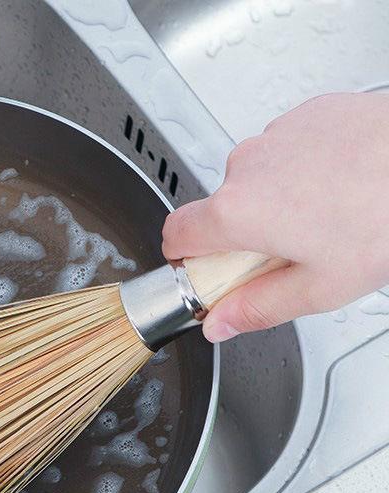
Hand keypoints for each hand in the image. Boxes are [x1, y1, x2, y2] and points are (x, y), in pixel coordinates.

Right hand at [161, 93, 388, 342]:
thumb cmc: (386, 215)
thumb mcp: (320, 288)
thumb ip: (256, 309)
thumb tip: (220, 325)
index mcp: (237, 212)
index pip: (175, 236)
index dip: (187, 260)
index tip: (210, 273)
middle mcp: (247, 167)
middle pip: (218, 211)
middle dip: (243, 236)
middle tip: (289, 255)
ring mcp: (276, 136)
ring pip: (254, 180)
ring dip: (274, 202)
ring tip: (324, 218)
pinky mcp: (306, 116)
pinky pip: (285, 152)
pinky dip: (300, 172)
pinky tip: (338, 187)